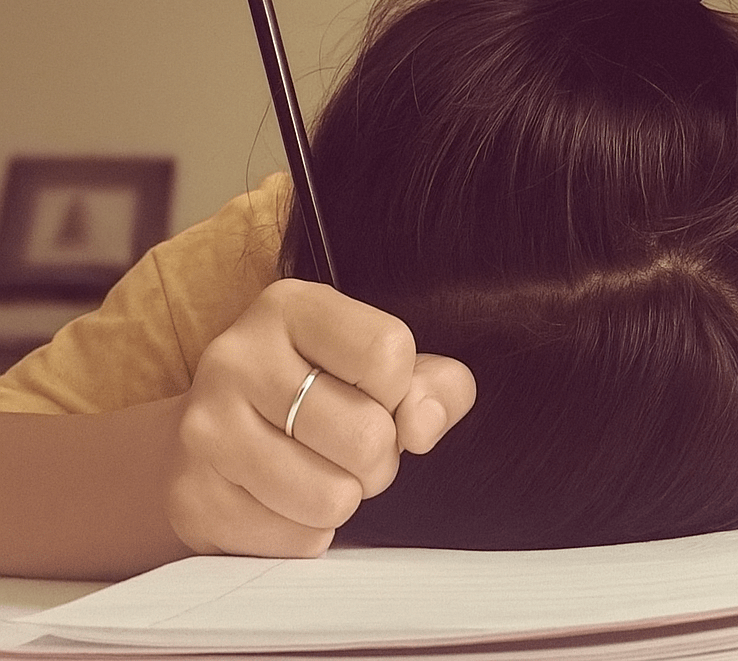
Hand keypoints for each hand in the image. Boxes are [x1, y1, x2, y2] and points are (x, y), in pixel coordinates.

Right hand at [165, 279, 475, 557]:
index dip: (400, 388)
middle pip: (367, 433)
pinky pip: (297, 539)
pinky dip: (307, 531)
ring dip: (345, 496)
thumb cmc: (316, 394)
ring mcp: (206, 427)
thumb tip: (423, 423)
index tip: (377, 393)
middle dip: (379, 455)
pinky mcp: (193, 496)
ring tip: (319, 471)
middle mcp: (238, 356)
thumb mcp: (382, 368)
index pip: (387, 350)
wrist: (210, 438)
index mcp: (290, 307)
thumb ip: (434, 386)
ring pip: (334, 496)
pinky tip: (283, 499)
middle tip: (350, 446)